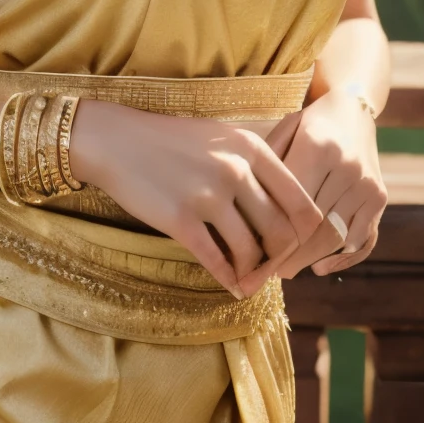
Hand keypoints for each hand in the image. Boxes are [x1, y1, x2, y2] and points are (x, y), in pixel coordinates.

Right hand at [70, 102, 322, 299]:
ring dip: (254, 273)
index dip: (307, 232)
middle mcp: (235, 170)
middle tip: (275, 268)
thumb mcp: (222, 137)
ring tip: (250, 278)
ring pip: (250, 252)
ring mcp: (207, 196)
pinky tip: (232, 285)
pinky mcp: (180, 220)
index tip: (300, 245)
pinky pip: (216, 261)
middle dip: (281, 258)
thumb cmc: (172, 140)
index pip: (300, 201)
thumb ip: (257, 164)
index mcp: (250, 147)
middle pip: (280, 231)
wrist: (116, 141)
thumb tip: (292, 208)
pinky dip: (229, 279)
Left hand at [265, 90, 387, 278]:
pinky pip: (364, 237)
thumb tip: (247, 209)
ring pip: (336, 236)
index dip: (272, 232)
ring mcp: (367, 184)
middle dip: (288, 253)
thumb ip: (268, 165)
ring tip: (286, 271)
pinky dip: (343, 258)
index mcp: (317, 147)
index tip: (253, 252)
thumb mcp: (284, 131)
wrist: (352, 109)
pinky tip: (320, 267)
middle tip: (264, 273)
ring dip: (309, 259)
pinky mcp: (380, 197)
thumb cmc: (308, 123)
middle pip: (314, 225)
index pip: (292, 203)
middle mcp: (347, 167)